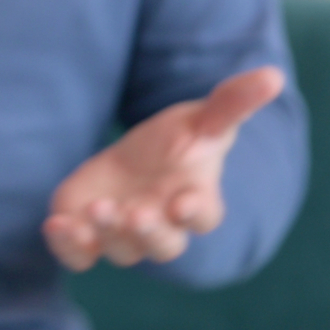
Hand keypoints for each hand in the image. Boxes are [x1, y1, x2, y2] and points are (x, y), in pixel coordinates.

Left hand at [42, 66, 285, 269]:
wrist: (134, 162)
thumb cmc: (177, 142)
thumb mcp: (202, 119)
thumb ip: (233, 103)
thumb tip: (274, 75)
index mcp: (195, 202)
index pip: (203, 217)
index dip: (195, 212)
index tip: (184, 201)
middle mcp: (162, 227)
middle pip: (162, 244)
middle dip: (148, 231)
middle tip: (135, 213)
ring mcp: (124, 235)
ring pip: (119, 248)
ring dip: (106, 232)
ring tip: (97, 209)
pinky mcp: (89, 235)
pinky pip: (79, 254)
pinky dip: (68, 246)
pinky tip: (55, 225)